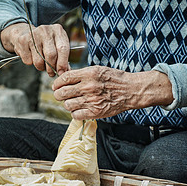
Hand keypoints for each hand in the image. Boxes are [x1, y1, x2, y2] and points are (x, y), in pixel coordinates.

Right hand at [0, 23, 69, 76]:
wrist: (25, 32)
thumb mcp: (56, 44)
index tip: (61, 72)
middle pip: (51, 56)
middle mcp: (45, 30)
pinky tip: (31, 56)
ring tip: (42, 63)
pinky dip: (30, 63)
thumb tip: (65, 71)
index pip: (63, 49)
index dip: (62, 63)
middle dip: (51, 68)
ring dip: (41, 67)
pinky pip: (28, 61)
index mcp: (57, 30)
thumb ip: (62, 57)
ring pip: (39, 61)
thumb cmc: (44, 41)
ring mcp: (33, 35)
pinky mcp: (23, 41)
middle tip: (51, 73)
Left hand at [52, 66, 173, 119]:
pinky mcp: (95, 112)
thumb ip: (81, 74)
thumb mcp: (98, 70)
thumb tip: (64, 78)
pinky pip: (76, 115)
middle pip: (62, 93)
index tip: (56, 86)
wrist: (131, 90)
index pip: (64, 78)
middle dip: (58, 94)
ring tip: (72, 102)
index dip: (57, 83)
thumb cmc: (114, 79)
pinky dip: (75, 113)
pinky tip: (79, 109)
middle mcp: (88, 87)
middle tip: (61, 95)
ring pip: (67, 105)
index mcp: (88, 74)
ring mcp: (91, 100)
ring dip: (67, 104)